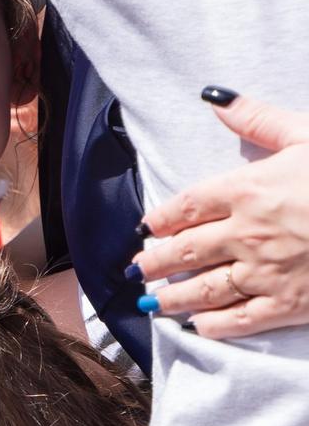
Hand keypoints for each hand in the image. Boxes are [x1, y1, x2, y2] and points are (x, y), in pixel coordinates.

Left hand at [133, 94, 308, 336]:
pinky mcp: (289, 304)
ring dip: (172, 297)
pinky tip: (197, 327)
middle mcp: (246, 233)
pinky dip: (213, 326)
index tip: (146, 228)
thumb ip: (259, 119)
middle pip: (185, 251)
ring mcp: (266, 272)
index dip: (161, 218)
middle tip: (137, 268)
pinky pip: (240, 319)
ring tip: (152, 302)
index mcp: (247, 189)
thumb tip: (216, 98)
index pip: (187, 206)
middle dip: (155, 262)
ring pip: (203, 289)